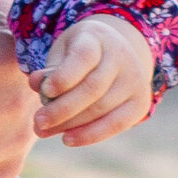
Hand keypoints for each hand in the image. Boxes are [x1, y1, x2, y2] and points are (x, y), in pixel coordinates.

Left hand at [35, 13, 154, 146]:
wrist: (115, 52)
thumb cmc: (79, 55)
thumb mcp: (62, 52)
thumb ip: (50, 69)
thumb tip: (37, 84)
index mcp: (97, 37)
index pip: (84, 57)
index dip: (64, 76)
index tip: (44, 91)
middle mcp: (121, 57)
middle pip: (92, 88)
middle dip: (62, 108)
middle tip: (38, 122)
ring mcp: (135, 80)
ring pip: (102, 108)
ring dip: (70, 124)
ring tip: (44, 131)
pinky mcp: (140, 103)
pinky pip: (116, 124)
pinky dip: (90, 134)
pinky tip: (68, 139)